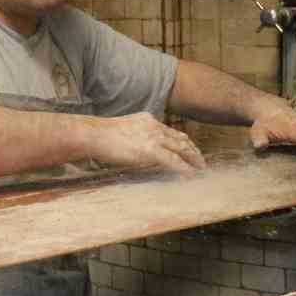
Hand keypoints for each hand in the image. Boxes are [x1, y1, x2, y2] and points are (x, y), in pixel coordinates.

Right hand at [86, 112, 206, 173]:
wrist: (94, 134)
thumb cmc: (101, 136)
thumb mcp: (123, 131)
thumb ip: (135, 137)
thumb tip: (138, 150)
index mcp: (148, 120)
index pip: (171, 131)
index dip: (183, 141)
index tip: (190, 149)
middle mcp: (154, 126)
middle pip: (181, 138)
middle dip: (193, 151)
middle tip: (201, 161)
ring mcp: (153, 138)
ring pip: (181, 148)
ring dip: (194, 159)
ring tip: (201, 169)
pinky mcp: (150, 150)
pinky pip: (174, 161)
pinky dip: (185, 169)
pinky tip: (191, 175)